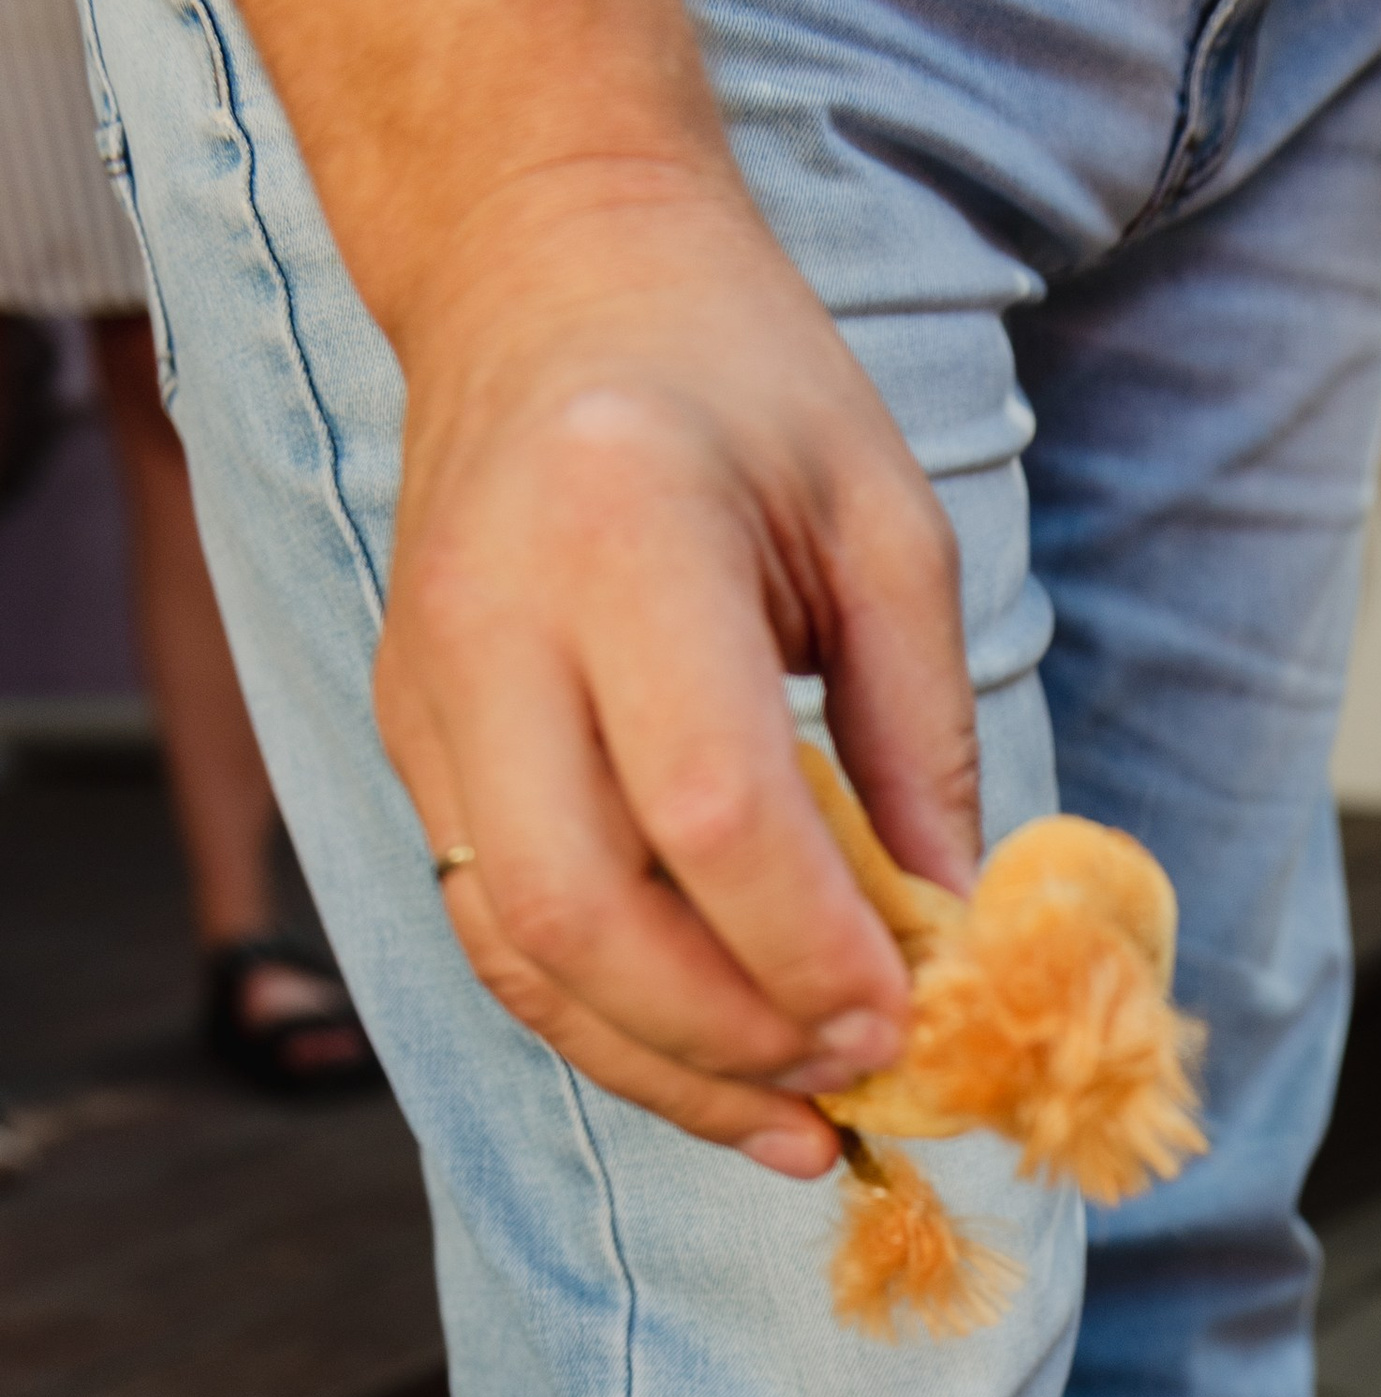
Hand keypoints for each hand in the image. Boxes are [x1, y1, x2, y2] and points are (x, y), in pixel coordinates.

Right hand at [376, 167, 978, 1175]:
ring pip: (516, 951)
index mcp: (620, 531)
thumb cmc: (741, 379)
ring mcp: (424, 691)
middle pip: (579, 912)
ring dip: (663, 1068)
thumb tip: (954, 939)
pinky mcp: (409, 741)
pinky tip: (719, 1070)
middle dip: (731, 1040)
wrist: (539, 269)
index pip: (706, 809)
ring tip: (801, 1127)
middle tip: (858, 1084)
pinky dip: (607, 1024)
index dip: (810, 950)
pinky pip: (495, 929)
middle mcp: (489, 622)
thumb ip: (923, 736)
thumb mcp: (884, 519)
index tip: (910, 1017)